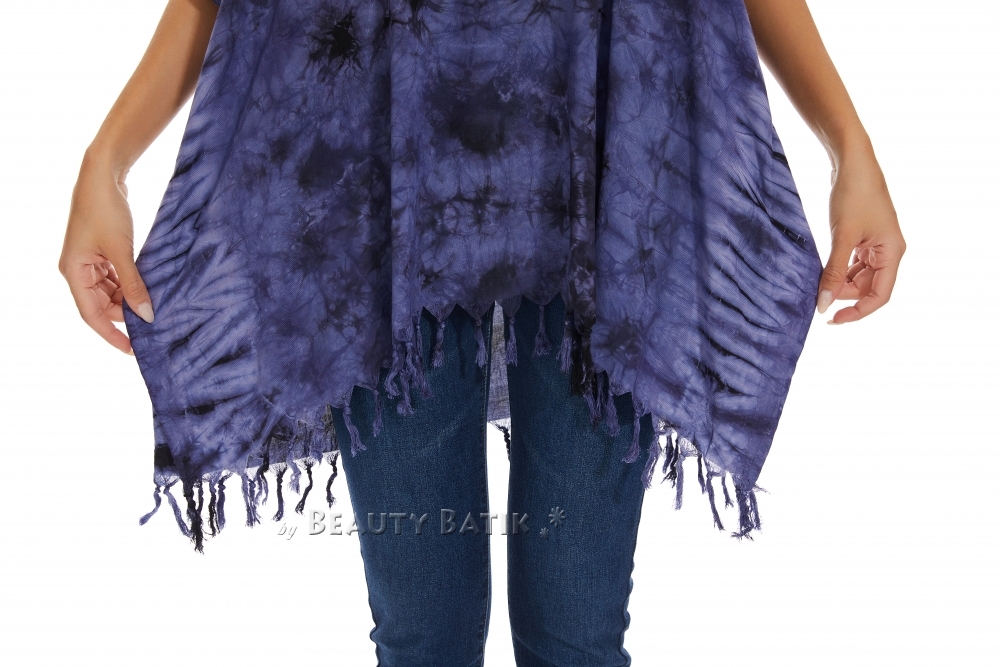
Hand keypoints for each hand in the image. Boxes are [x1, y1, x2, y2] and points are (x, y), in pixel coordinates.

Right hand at [58, 151, 154, 354]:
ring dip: (131, 299)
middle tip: (155, 327)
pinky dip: (132, 285)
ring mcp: (90, 261)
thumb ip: (134, 284)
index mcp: (73, 272)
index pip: (91, 315)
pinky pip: (117, 278)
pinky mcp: (103, 253)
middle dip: (126, 315)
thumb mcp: (121, 250)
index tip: (133, 351)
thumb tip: (146, 315)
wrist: (103, 175)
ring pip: (111, 292)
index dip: (112, 335)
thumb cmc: (105, 209)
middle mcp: (78, 270)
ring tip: (156, 309)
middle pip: (102, 305)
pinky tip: (150, 289)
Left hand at [816, 140, 904, 323]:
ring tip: (817, 281)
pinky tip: (822, 270)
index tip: (831, 319)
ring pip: (859, 277)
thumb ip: (833, 272)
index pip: (879, 296)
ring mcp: (876, 245)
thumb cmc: (853, 194)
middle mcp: (889, 251)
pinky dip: (838, 270)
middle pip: (868, 288)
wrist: (852, 161)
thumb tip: (824, 304)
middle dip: (843, 294)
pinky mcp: (864, 238)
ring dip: (839, 283)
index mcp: (893, 253)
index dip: (857, 312)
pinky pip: (853, 264)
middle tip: (817, 294)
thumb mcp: (842, 236)